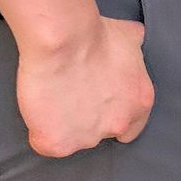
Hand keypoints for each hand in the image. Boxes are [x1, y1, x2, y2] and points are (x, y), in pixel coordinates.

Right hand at [17, 14, 152, 157]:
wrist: (65, 42)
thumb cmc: (96, 36)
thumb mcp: (131, 39)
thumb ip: (136, 53)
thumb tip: (134, 42)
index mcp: (139, 103)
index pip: (131, 128)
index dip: (112, 116)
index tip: (99, 107)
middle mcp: (118, 125)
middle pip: (102, 134)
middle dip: (90, 120)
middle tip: (74, 98)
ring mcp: (87, 139)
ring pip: (75, 140)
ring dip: (66, 126)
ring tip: (57, 100)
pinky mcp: (57, 144)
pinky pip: (46, 144)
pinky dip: (41, 131)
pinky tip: (41, 110)